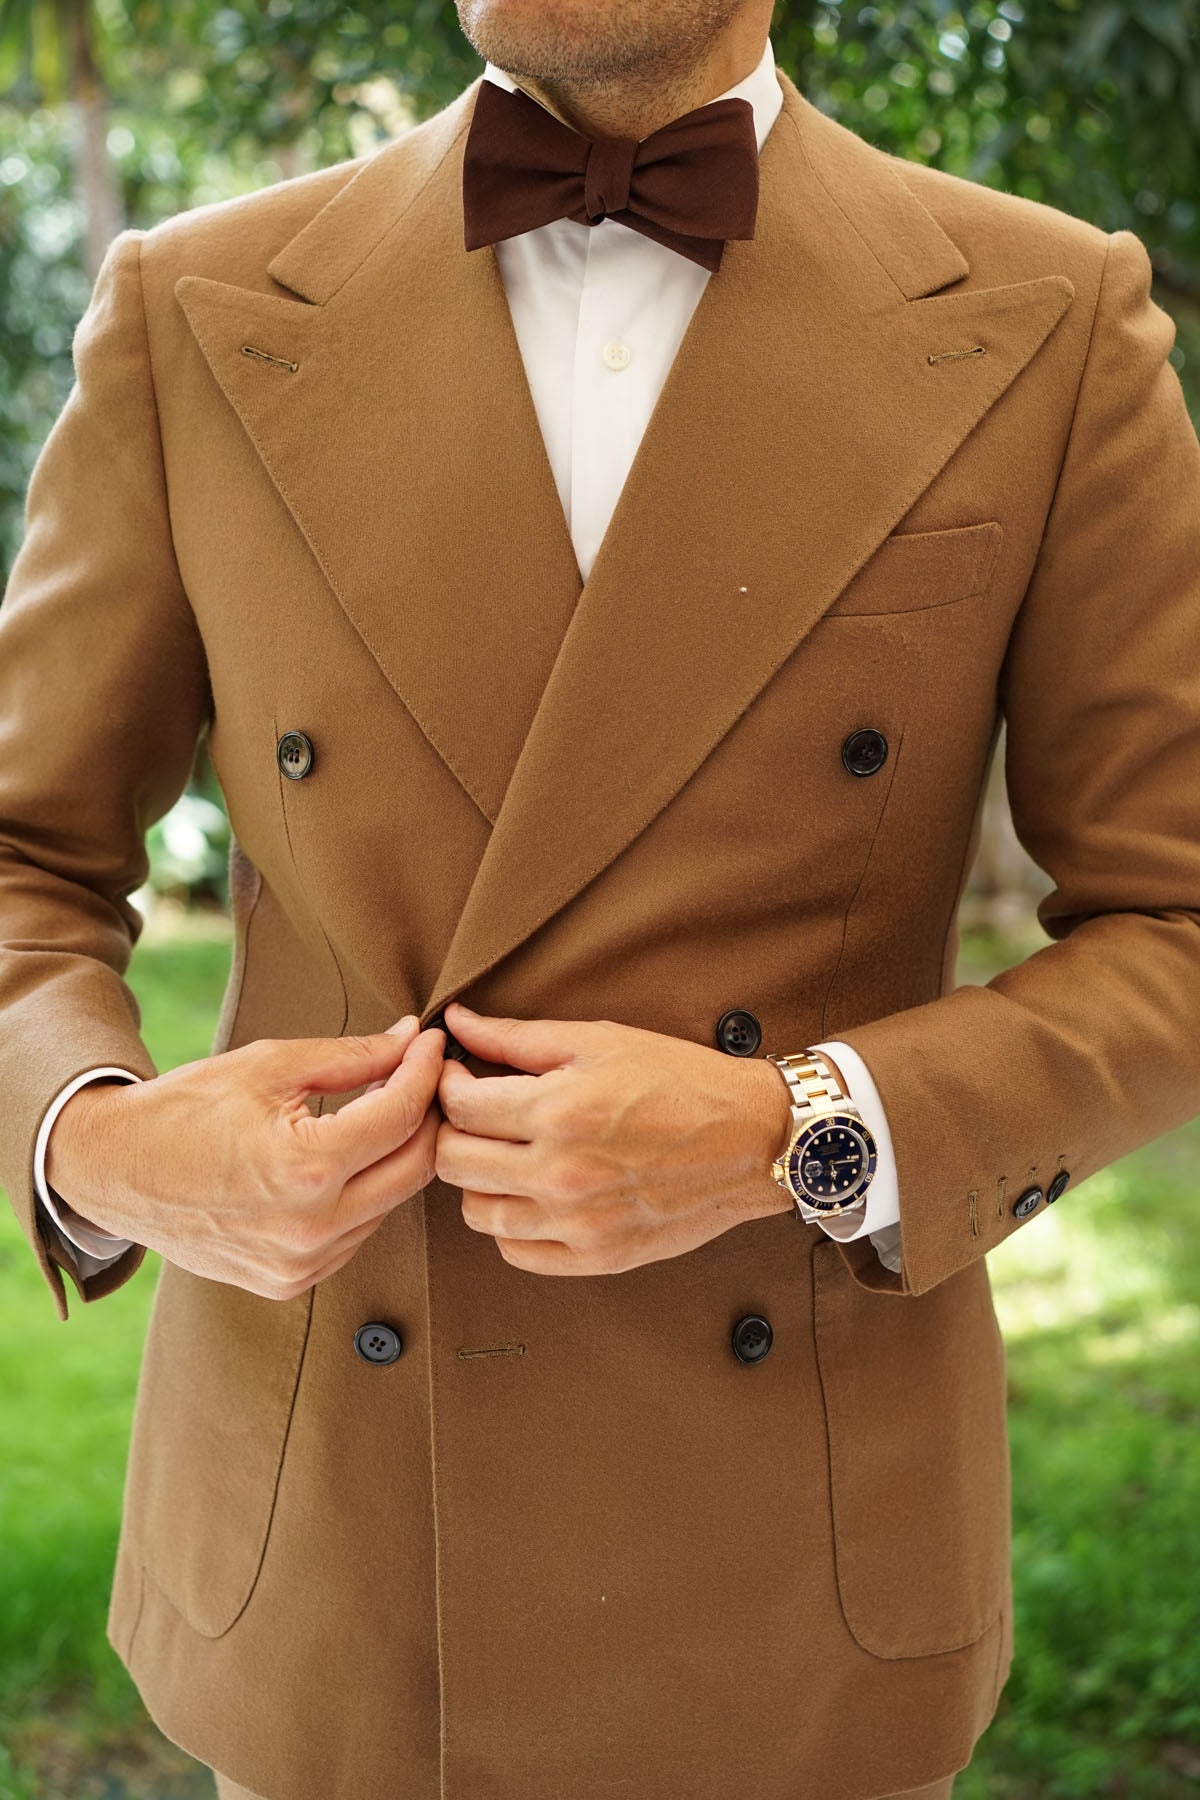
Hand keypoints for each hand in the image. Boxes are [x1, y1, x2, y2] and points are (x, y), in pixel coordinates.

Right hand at [44, 1018, 446, 1298]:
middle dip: (428, 1115)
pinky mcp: (290, 1282)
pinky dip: (365, 1194)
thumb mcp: (270, 1065)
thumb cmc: (186, 1109)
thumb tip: (410, 1039)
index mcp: (307, 1168)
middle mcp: (311, 1228)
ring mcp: (301, 1264)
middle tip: (422, 1076)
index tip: (432, 1044)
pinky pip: (357, 1235)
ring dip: (397, 1156)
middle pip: (415, 1167)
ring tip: (383, 1110)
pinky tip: (348, 1160)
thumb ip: (352, 1056)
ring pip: (390, 1204)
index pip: (402, 1115)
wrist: (115, 1170)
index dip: (425, 1071)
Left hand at [434, 1002, 794, 1275]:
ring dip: (478, 1180)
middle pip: (454, 1162)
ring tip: (504, 1153)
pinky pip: (517, 1251)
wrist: (752, 1139)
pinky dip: (511, 1224)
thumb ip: (518, 1037)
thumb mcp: (600, 1041)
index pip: (458, 1106)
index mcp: (559, 1110)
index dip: (447, 1083)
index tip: (459, 1074)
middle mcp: (562, 1173)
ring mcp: (578, 1222)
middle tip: (475, 1113)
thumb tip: (457, 1022)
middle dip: (453, 1130)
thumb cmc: (680, 1081)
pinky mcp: (597, 1256)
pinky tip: (530, 1193)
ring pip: (477, 1213)